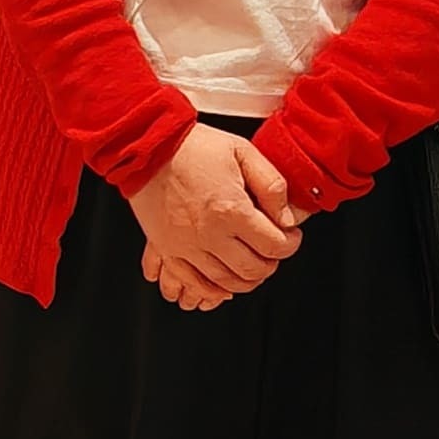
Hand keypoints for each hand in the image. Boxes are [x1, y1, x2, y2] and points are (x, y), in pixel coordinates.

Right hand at [127, 124, 300, 310]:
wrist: (148, 148)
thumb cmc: (192, 147)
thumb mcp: (243, 152)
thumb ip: (272, 185)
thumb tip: (286, 218)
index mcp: (231, 209)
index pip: (274, 246)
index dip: (290, 244)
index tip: (290, 237)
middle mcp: (209, 234)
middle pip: (253, 271)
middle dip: (271, 264)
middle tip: (273, 251)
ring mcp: (186, 246)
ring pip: (226, 284)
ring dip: (245, 280)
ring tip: (251, 265)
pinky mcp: (168, 249)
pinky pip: (193, 283)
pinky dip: (212, 290)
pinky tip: (222, 283)